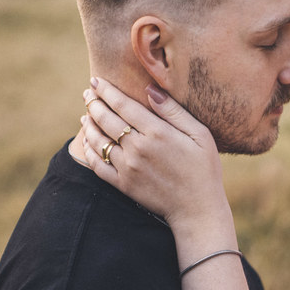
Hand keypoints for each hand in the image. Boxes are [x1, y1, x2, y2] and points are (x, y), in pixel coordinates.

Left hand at [79, 78, 228, 230]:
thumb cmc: (203, 169)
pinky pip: (97, 165)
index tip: (96, 80)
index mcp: (157, 132)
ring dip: (89, 124)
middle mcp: (138, 148)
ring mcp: (128, 167)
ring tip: (86, 115)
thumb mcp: (200, 134)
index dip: (106, 91)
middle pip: (106, 119)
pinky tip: (89, 142)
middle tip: (88, 93)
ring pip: (98, 140)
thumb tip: (150, 89)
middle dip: (94, 103)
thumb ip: (173, 111)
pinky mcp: (123, 184)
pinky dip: (89, 151)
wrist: (197, 209)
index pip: (123, 105)